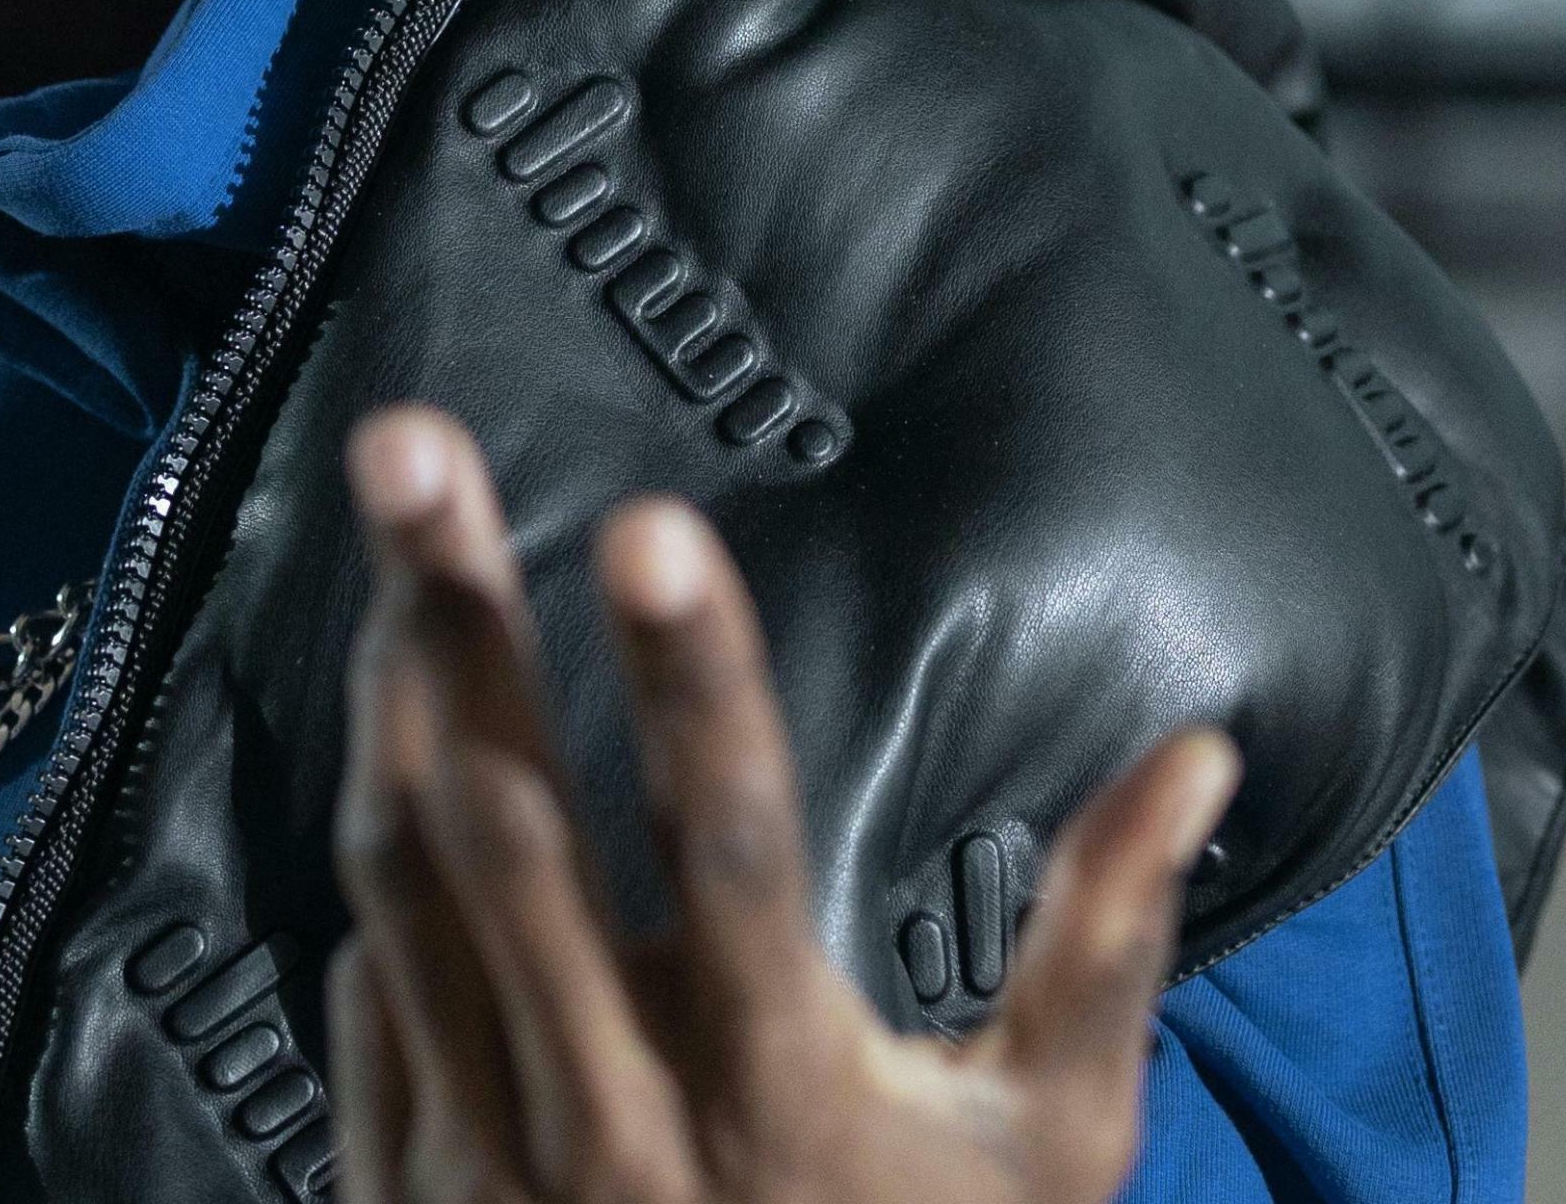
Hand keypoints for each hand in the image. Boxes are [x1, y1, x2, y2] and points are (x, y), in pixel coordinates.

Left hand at [330, 407, 1239, 1203]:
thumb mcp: (1044, 1153)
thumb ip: (1104, 945)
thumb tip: (1199, 751)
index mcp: (780, 1092)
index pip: (726, 847)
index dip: (690, 683)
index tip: (651, 522)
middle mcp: (612, 1115)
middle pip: (506, 823)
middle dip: (454, 613)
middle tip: (407, 437)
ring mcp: (483, 1154)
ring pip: (404, 872)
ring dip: (393, 684)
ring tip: (395, 513)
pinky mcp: (399, 1180)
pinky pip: (365, 964)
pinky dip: (376, 819)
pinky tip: (388, 692)